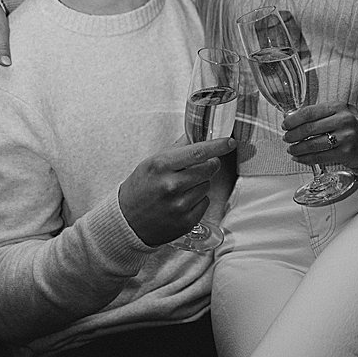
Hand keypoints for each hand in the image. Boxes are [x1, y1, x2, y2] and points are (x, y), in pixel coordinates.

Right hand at [118, 136, 236, 246]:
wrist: (128, 221)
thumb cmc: (140, 188)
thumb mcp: (151, 163)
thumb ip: (176, 150)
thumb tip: (196, 135)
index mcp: (161, 166)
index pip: (197, 152)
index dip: (217, 146)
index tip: (229, 142)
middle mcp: (171, 185)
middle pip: (208, 169)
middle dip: (209, 165)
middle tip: (198, 167)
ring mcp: (180, 205)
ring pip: (207, 185)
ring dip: (200, 183)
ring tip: (182, 187)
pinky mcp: (187, 221)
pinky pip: (205, 202)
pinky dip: (198, 200)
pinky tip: (182, 201)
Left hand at [283, 106, 357, 170]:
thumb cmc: (347, 126)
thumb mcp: (334, 113)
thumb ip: (316, 114)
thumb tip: (290, 119)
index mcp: (337, 107)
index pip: (309, 112)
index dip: (293, 120)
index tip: (285, 125)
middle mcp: (343, 121)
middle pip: (309, 128)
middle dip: (293, 135)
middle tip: (286, 138)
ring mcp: (345, 137)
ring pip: (313, 144)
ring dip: (297, 148)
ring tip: (291, 149)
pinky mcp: (346, 153)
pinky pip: (320, 157)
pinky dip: (306, 159)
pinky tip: (299, 158)